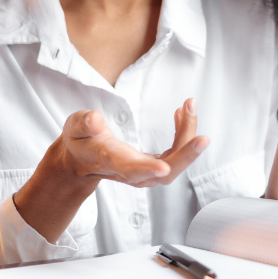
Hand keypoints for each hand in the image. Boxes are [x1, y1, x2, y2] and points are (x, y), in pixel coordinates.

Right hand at [58, 98, 208, 187]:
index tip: (164, 168)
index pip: (130, 169)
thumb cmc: (80, 142)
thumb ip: (83, 123)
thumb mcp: (74, 128)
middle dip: (185, 155)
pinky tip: (182, 113)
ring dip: (188, 136)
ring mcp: (145, 172)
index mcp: (111, 161)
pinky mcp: (154, 166)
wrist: (81, 160)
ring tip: (189, 106)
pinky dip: (183, 134)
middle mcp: (131, 172)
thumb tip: (95, 119)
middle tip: (203, 138)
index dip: (147, 169)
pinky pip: (175, 154)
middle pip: (164, 172)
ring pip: (175, 163)